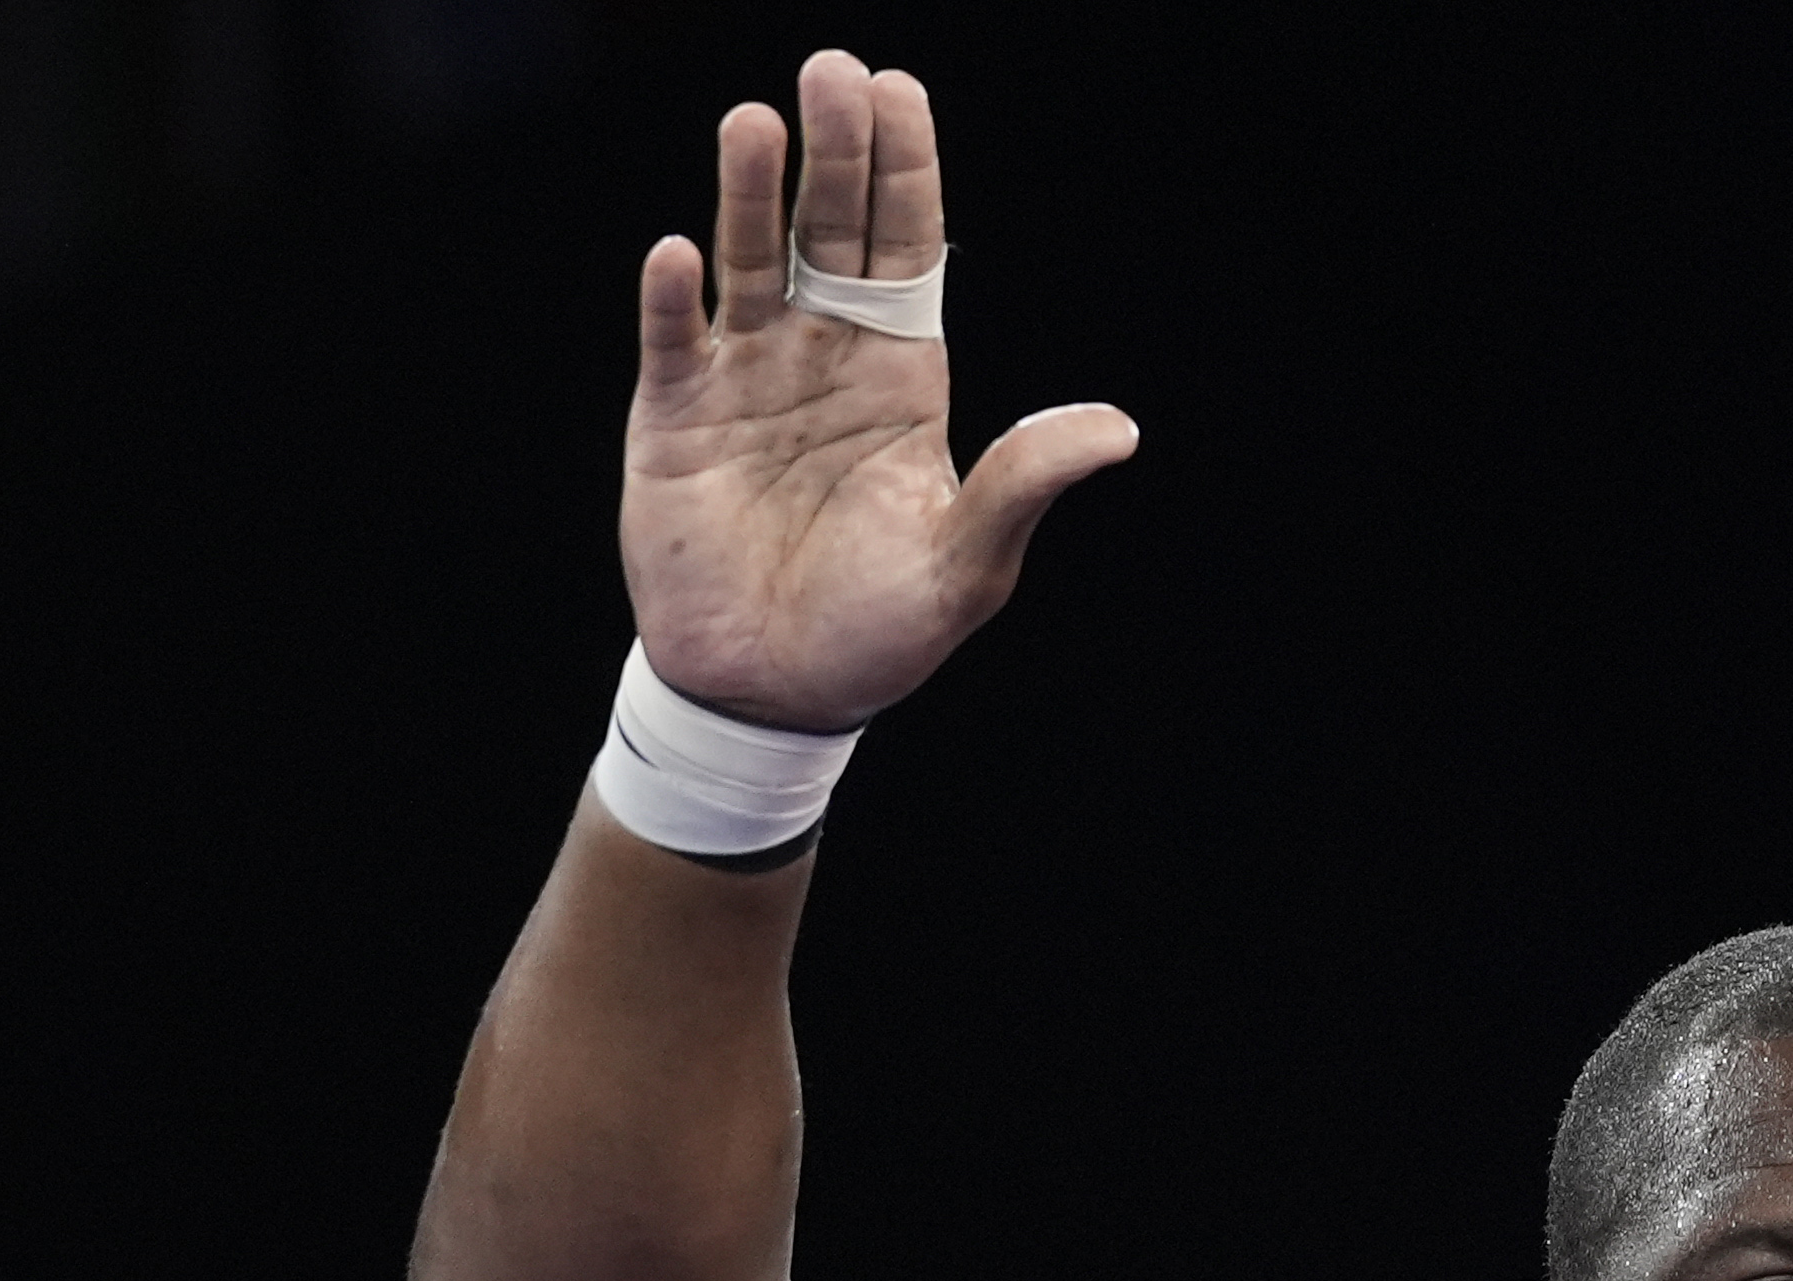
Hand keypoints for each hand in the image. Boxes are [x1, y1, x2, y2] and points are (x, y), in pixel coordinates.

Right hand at [620, 51, 1134, 731]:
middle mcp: (823, 358)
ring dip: (751, 196)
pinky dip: (674, 302)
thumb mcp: (966, 565)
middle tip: (835, 72)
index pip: (907, 251)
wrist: (778, 694)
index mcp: (902, 377)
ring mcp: (744, 381)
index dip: (904, 174)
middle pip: (830, 234)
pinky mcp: (674, 421)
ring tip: (757, 123)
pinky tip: (680, 255)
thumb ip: (1024, 486)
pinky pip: (675, 345)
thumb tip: (1118, 430)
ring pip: (750, 266)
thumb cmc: (879, 632)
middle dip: (835, 154)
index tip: (901, 93)